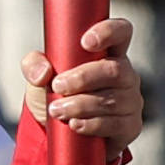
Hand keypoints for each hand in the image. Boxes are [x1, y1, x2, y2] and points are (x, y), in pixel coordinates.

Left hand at [23, 17, 141, 150]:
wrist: (57, 133)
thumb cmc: (55, 95)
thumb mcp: (38, 76)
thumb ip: (33, 65)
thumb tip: (44, 73)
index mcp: (108, 53)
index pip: (121, 32)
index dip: (108, 32)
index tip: (85, 43)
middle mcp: (125, 74)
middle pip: (114, 70)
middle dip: (83, 79)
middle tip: (57, 87)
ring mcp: (130, 101)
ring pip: (112, 100)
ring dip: (80, 105)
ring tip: (56, 110)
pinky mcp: (129, 126)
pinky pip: (115, 124)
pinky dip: (91, 124)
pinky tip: (75, 124)